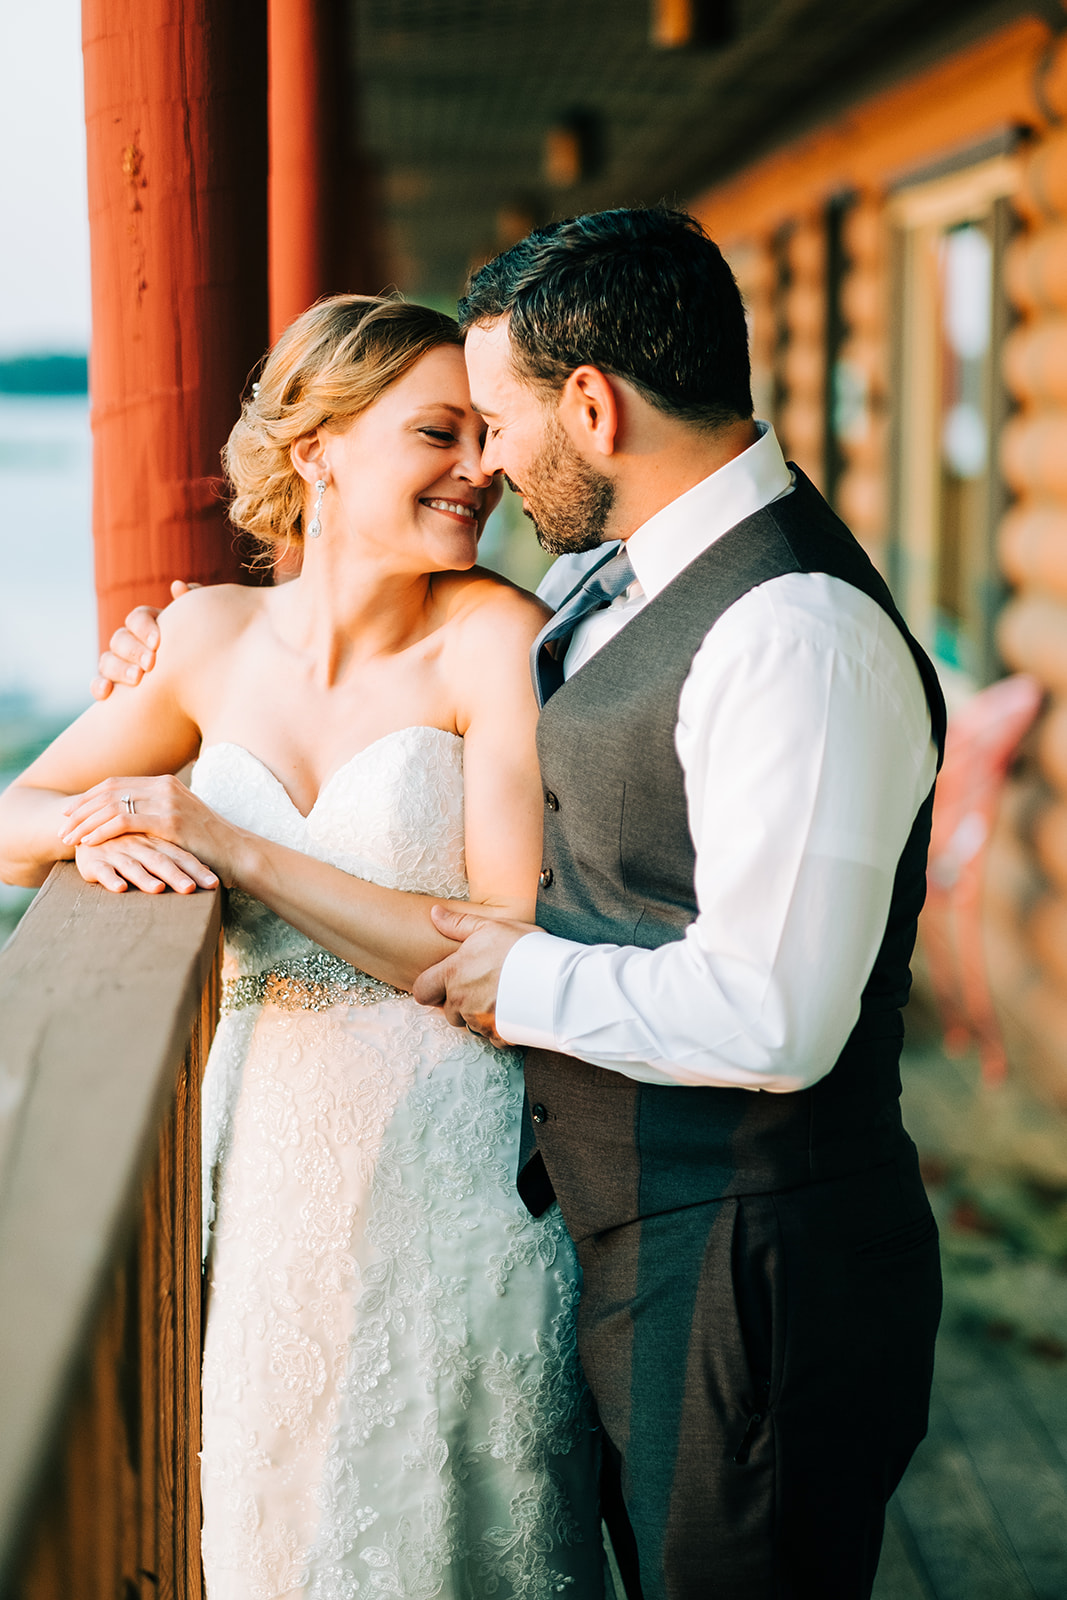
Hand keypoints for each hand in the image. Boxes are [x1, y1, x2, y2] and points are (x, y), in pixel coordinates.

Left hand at [60, 774, 237, 883]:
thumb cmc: (209, 845)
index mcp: (165, 783)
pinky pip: (124, 822)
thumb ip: (157, 815)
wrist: (238, 854)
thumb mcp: (181, 822)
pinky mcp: (170, 821)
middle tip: (61, 827)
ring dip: (85, 823)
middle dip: (80, 810)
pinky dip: (101, 831)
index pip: (115, 784)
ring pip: (112, 806)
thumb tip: (130, 822)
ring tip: (68, 838)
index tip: (69, 813)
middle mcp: (165, 786)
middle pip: (108, 791)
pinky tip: (88, 842)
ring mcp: (168, 802)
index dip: (88, 798)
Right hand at [74, 834, 218, 893]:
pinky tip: (120, 888)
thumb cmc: (128, 843)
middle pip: (161, 860)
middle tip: (191, 889)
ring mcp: (117, 852)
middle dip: (176, 875)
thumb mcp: (154, 847)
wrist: (87, 828)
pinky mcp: (95, 861)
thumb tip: (211, 872)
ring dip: (145, 878)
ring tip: (159, 889)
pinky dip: (111, 878)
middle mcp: (139, 846)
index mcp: (157, 842)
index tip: (214, 884)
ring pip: (133, 865)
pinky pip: (103, 869)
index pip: (181, 855)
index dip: (197, 869)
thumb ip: (177, 857)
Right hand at [91, 581, 199, 700]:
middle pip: (119, 638)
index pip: (137, 618)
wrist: (204, 693)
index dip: (144, 628)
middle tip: (150, 664)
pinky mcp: (115, 688)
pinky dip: (98, 686)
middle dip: (132, 650)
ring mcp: (121, 665)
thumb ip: (191, 607)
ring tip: (137, 679)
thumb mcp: (201, 633)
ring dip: (118, 668)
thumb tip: (177, 585)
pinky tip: (106, 692)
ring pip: (107, 660)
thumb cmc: (202, 658)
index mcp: (151, 627)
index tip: (158, 643)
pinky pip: (98, 684)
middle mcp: (132, 643)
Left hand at [412, 904, 538, 1046]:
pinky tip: (513, 1010)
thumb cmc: (522, 949)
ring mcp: (479, 1020)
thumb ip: (458, 924)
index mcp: (453, 974)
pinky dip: (499, 1027)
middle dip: (460, 1003)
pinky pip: (491, 1036)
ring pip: (470, 1023)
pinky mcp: (498, 1034)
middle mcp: (461, 1001)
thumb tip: (434, 913)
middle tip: (483, 986)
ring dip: (480, 1014)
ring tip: (502, 995)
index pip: (422, 991)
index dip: (431, 988)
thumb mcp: (490, 927)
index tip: (446, 982)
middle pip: (448, 1011)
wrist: (555, 978)